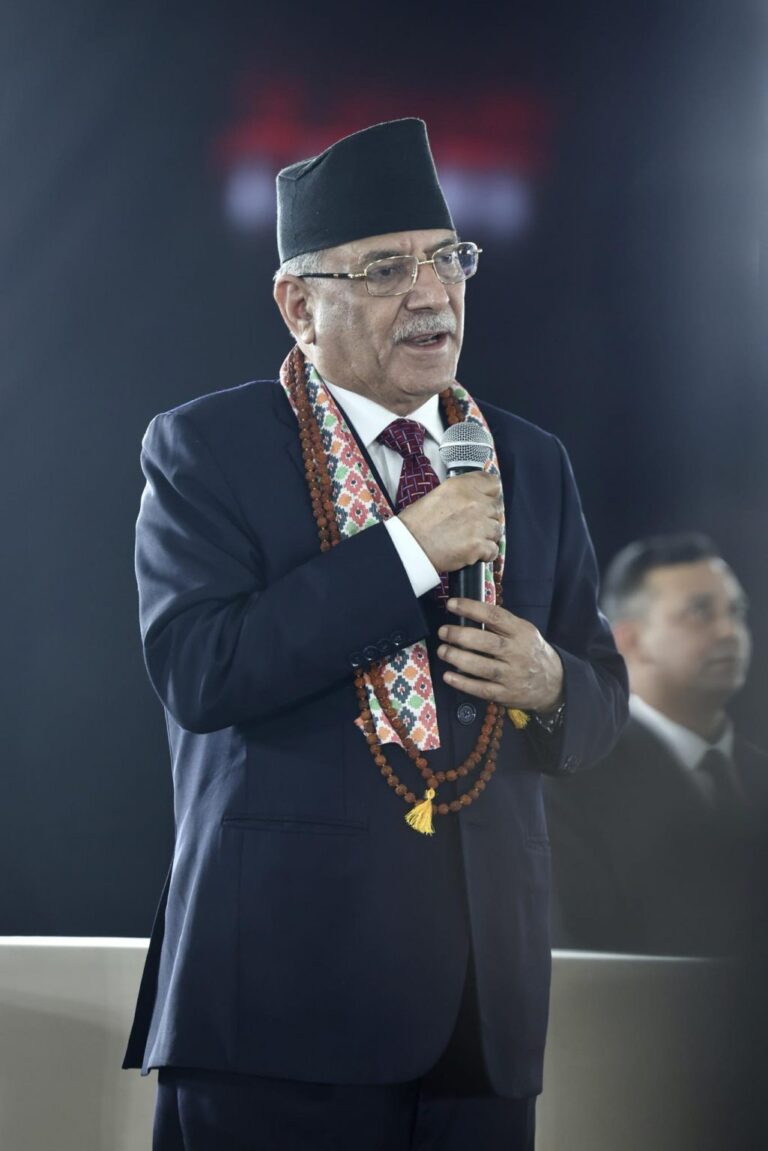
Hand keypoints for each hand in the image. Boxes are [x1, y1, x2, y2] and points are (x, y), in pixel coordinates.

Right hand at [398, 473, 502, 571]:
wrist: (411, 547)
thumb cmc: (417, 523)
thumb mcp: (438, 494)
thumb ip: (461, 493)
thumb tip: (475, 498)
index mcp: (462, 486)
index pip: (492, 483)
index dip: (490, 494)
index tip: (485, 500)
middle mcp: (474, 502)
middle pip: (496, 508)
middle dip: (487, 517)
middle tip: (472, 525)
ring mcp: (479, 524)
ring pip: (497, 529)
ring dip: (487, 535)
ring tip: (469, 539)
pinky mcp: (479, 545)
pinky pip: (493, 549)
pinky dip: (484, 553)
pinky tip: (471, 552)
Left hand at [437, 598, 563, 711]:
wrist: (554, 683)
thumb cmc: (531, 652)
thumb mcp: (524, 632)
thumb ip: (501, 624)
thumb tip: (468, 612)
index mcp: (521, 632)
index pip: (495, 616)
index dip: (471, 608)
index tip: (451, 604)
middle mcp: (517, 653)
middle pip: (486, 642)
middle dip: (460, 635)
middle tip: (443, 631)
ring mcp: (512, 675)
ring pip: (482, 667)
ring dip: (458, 658)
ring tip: (442, 651)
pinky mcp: (506, 694)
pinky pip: (482, 689)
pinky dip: (463, 683)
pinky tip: (448, 676)